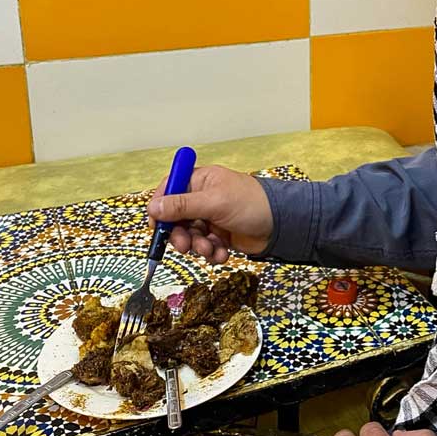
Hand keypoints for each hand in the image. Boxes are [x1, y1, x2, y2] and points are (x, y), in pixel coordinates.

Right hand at [147, 164, 272, 262]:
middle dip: (179, 235)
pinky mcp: (220, 235)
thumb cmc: (251, 204)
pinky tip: (221, 255)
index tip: (157, 227)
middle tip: (184, 247)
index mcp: (200, 180)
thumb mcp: (214, 203)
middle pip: (176, 218)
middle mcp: (203, 197)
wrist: (283, 224)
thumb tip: (153, 207)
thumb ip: (182, 206)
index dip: (160, 209)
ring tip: (210, 250)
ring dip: (197, 246)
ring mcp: (211, 217)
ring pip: (190, 235)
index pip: (169, 190)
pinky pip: (205, 245)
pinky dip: (210, 252)